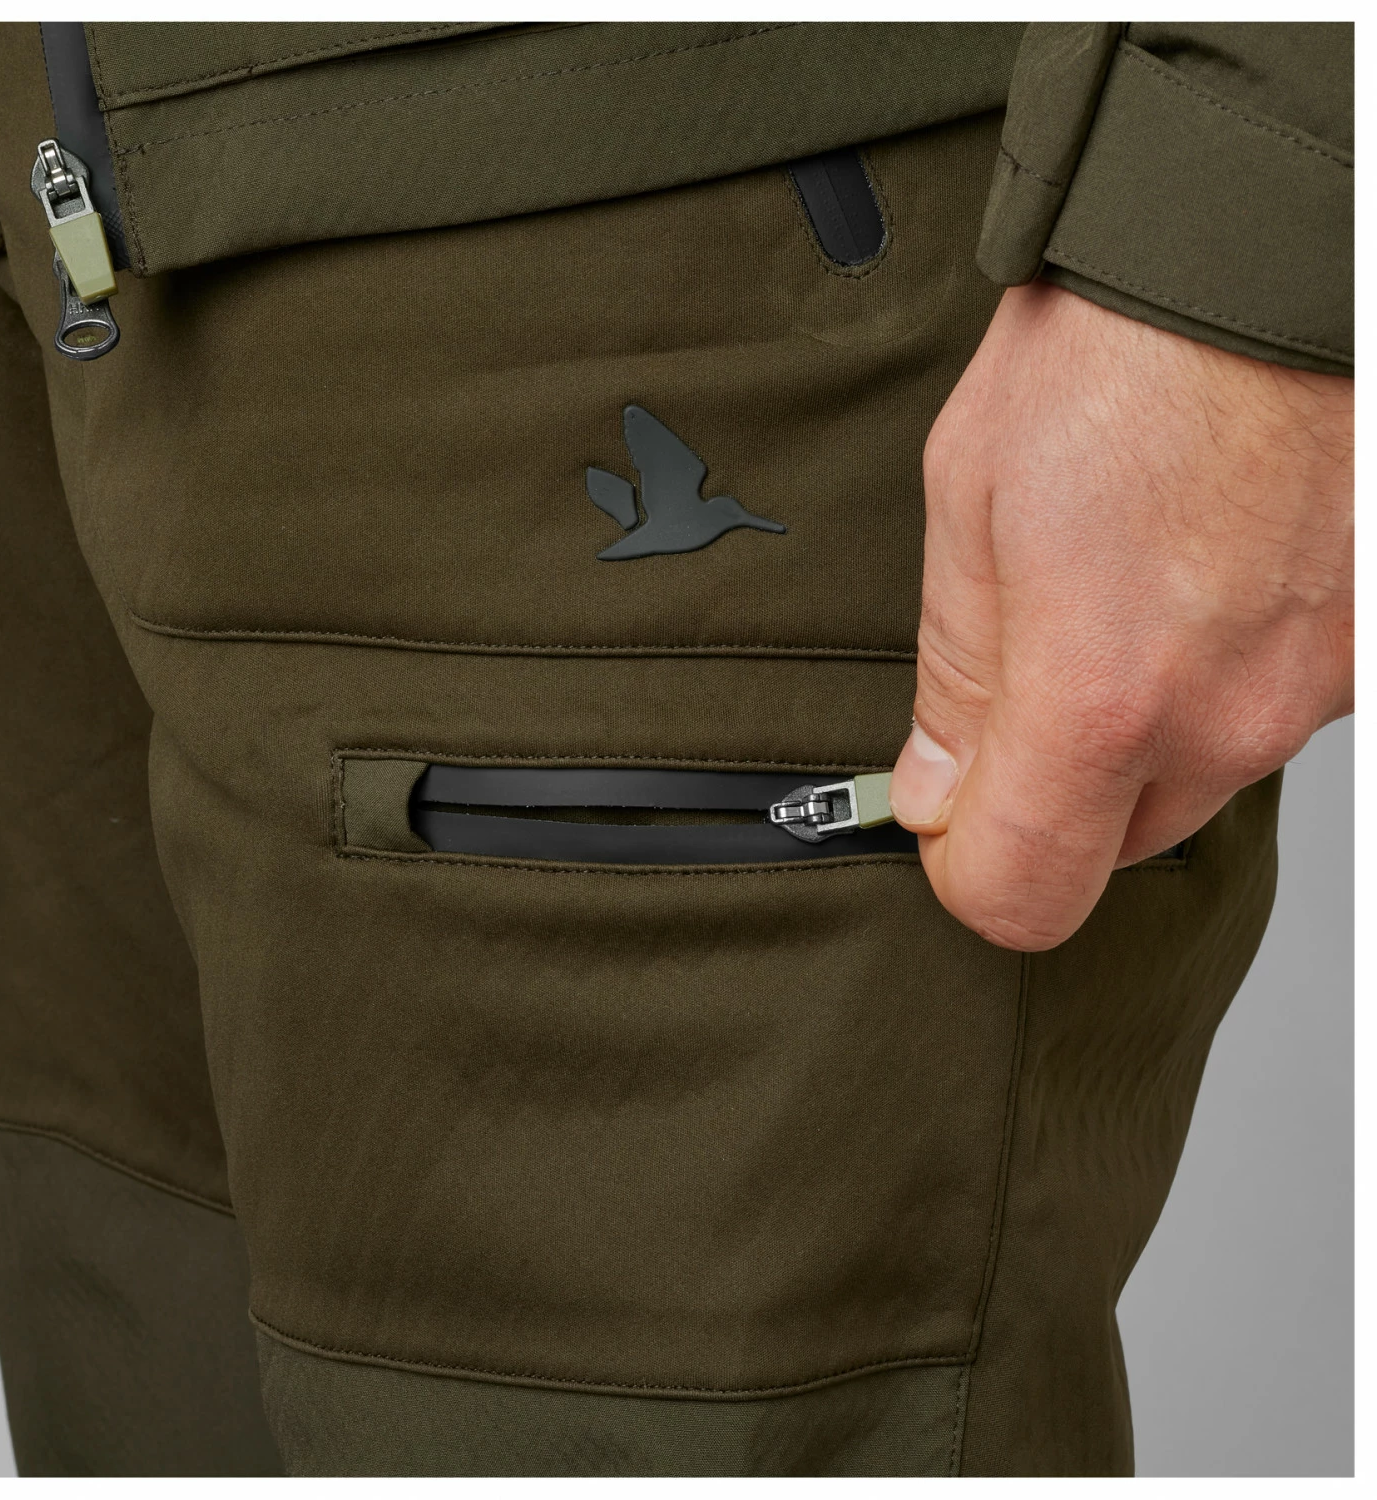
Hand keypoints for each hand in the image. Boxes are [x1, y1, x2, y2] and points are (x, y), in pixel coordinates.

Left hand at [889, 282, 1352, 950]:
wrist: (1277, 245)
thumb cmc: (1118, 349)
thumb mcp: (972, 502)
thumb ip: (956, 678)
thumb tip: (937, 792)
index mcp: (1103, 694)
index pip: (1022, 895)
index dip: (967, 869)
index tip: (951, 813)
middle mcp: (1229, 715)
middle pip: (1114, 846)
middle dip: (1058, 790)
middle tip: (1037, 662)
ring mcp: (1319, 686)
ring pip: (1199, 774)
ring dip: (1149, 722)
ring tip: (1132, 583)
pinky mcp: (1371, 646)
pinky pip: (1272, 707)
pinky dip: (1227, 669)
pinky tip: (1207, 568)